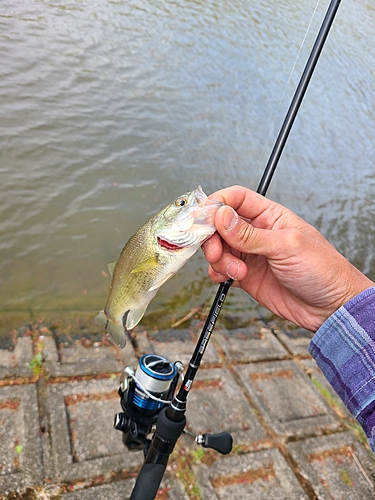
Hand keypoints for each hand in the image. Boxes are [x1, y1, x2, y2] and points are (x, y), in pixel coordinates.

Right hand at [202, 185, 373, 330]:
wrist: (329, 307)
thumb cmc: (322, 270)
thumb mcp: (286, 246)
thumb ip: (250, 234)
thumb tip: (221, 216)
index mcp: (270, 216)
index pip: (236, 198)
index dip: (217, 204)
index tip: (204, 218)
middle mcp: (257, 233)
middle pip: (220, 224)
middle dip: (212, 237)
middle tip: (215, 251)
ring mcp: (250, 254)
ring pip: (218, 248)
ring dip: (219, 260)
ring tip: (237, 272)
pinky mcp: (245, 275)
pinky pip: (221, 269)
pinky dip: (218, 273)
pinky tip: (230, 278)